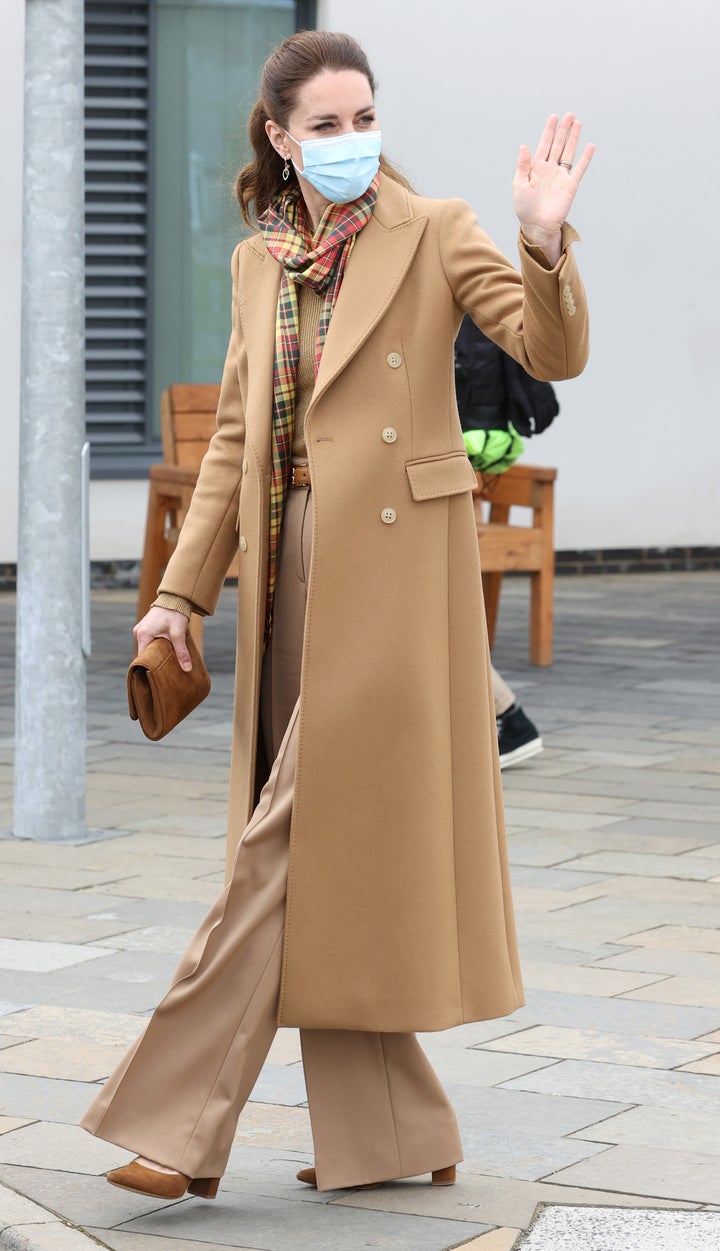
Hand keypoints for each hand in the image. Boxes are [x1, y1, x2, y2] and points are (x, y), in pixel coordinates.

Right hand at [133, 607, 192, 670]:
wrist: (175, 598)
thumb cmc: (175, 613)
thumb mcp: (179, 634)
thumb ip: (182, 652)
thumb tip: (187, 668)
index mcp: (143, 634)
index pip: (142, 658)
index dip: (150, 667)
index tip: (159, 675)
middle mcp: (139, 632)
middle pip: (144, 653)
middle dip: (154, 661)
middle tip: (165, 671)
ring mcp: (141, 629)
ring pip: (147, 648)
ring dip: (156, 654)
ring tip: (166, 663)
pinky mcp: (146, 628)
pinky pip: (149, 642)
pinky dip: (156, 647)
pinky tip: (165, 652)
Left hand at [513, 113, 594, 260]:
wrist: (537, 225)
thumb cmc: (525, 208)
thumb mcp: (519, 184)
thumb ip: (523, 165)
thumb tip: (524, 146)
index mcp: (536, 167)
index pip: (544, 144)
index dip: (549, 131)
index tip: (554, 117)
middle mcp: (550, 169)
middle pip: (558, 145)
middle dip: (563, 130)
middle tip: (569, 115)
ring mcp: (561, 176)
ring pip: (569, 152)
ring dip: (573, 138)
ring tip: (577, 123)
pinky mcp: (570, 185)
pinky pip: (579, 169)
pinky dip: (585, 158)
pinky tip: (590, 146)